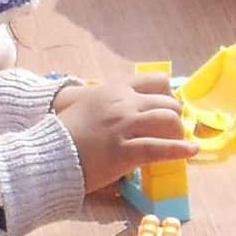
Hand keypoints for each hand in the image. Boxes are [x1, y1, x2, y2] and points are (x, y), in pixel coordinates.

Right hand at [57, 68, 188, 192]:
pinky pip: (160, 149)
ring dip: (179, 134)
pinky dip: (180, 151)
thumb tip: (128, 109)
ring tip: (179, 143)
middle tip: (174, 131)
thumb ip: (109, 103)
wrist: (45, 154)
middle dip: (176, 118)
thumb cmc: (63, 133)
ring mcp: (124, 126)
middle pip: (168, 103)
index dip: (169, 95)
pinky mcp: (124, 151)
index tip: (170, 108)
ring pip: (169, 122)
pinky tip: (190, 153)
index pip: (157, 81)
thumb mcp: (86, 106)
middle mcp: (123, 104)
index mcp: (115, 90)